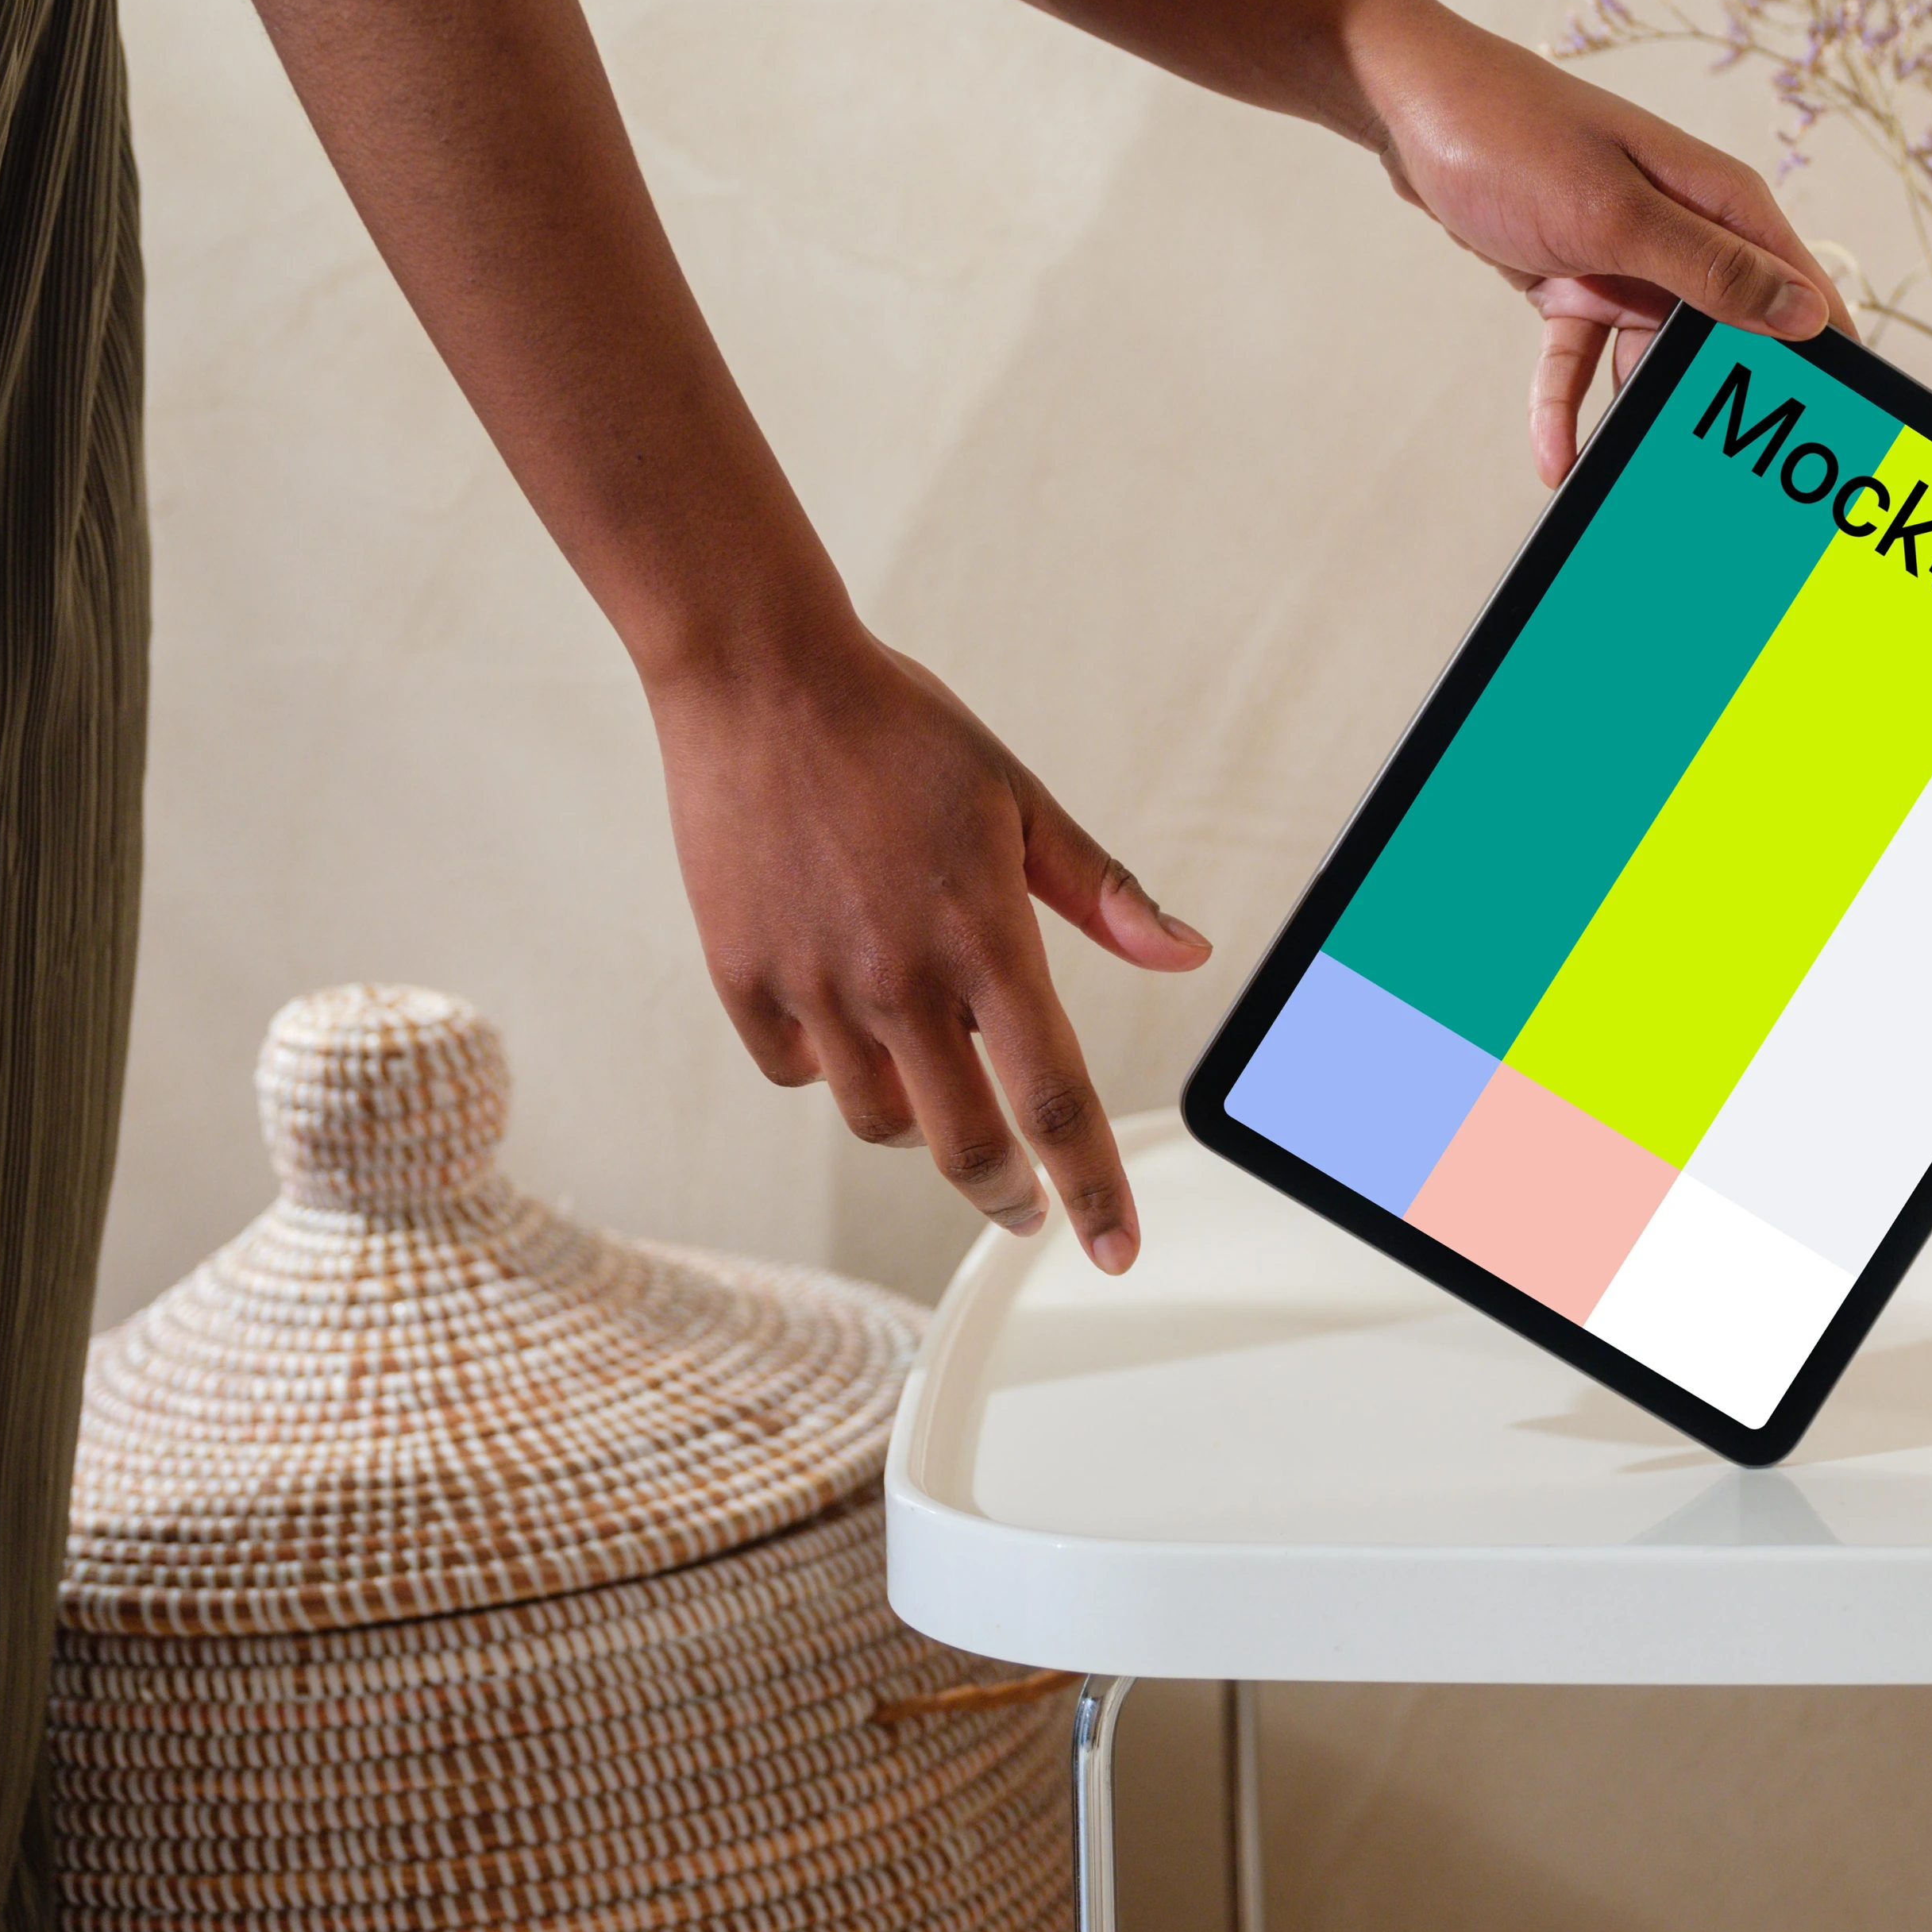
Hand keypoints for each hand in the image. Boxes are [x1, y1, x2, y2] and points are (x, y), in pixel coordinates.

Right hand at [647, 630, 1208, 1270]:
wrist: (758, 679)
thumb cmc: (897, 731)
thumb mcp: (1019, 800)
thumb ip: (1104, 894)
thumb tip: (1189, 954)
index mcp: (984, 937)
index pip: (1055, 1102)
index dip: (1094, 1191)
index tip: (1116, 1252)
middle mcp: (899, 980)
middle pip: (965, 1148)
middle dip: (1007, 1193)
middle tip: (1026, 1204)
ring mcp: (814, 986)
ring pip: (878, 1117)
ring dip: (919, 1116)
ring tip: (932, 1068)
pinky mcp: (742, 979)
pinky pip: (795, 1071)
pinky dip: (828, 1064)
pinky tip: (845, 1013)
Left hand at [1341, 0, 1853, 485]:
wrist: (1407, 108)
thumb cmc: (1511, 138)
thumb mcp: (1615, 214)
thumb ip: (1708, 267)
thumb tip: (1804, 314)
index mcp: (1719, 200)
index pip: (1797, 287)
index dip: (1822, 355)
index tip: (1831, 430)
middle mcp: (1685, 229)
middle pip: (1730, 332)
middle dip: (1725, 399)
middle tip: (1728, 480)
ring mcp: (1629, 257)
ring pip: (1652, 357)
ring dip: (1638, 414)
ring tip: (1636, 482)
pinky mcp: (1574, 279)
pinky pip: (1581, 357)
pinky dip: (1567, 403)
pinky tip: (1555, 459)